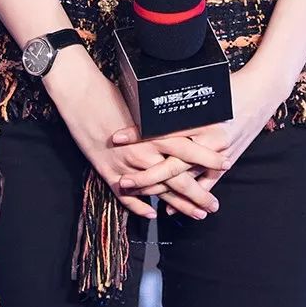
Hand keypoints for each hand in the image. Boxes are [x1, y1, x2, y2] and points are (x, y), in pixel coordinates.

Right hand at [43, 49, 226, 219]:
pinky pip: (127, 196)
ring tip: (196, 214)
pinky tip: (153, 214)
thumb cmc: (111, 91)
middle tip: (214, 205)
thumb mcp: (142, 102)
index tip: (226, 164)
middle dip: (199, 194)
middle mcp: (143, 151)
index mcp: (154, 131)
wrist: (79, 93)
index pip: (189, 148)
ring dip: (178, 205)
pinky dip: (140, 207)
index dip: (208, 158)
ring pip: (157, 191)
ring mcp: (126, 164)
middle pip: (177, 178)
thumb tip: (183, 119)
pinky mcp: (108, 171)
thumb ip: (162, 117)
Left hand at [109, 60, 278, 212]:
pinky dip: (185, 195)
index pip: (163, 130)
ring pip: (185, 178)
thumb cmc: (232, 85)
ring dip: (161, 188)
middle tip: (122, 181)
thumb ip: (181, 100)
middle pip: (171, 163)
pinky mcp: (227, 160)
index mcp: (201, 119)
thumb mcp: (204, 88)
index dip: (138, 134)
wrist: (262, 92)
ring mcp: (220, 154)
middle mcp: (210, 139)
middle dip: (145, 175)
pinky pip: (204, 183)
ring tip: (138, 194)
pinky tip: (167, 206)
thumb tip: (149, 103)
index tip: (117, 138)